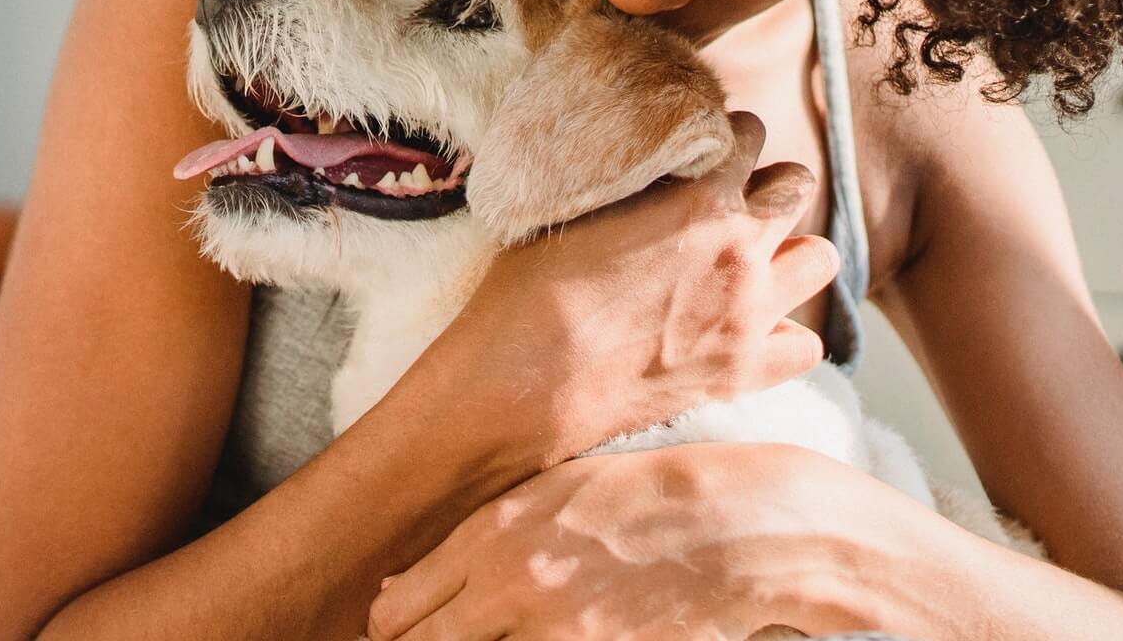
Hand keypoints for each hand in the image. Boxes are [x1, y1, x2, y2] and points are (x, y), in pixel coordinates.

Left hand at [366, 442, 882, 640]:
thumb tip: (395, 594)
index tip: (396, 634)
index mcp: (490, 534)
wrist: (734, 526)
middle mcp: (510, 585)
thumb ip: (470, 542)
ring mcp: (553, 630)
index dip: (388, 630)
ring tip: (498, 636)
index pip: (395, 610)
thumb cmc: (637, 500)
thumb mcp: (544, 497)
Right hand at [412, 112, 837, 466]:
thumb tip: (647, 161)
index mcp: (700, 196)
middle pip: (796, 187)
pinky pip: (807, 345)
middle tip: (732, 203)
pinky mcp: (745, 371)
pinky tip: (749, 332)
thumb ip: (634, 180)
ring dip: (790, 253)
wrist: (526, 380)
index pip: (748, 133)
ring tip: (753, 263)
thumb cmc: (529, 289)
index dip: (725, 138)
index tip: (708, 150)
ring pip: (821, 259)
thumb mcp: (577, 208)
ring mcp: (750, 313)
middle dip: (768, 187)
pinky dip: (783, 336)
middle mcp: (740, 248)